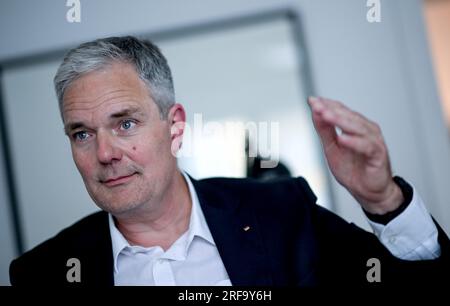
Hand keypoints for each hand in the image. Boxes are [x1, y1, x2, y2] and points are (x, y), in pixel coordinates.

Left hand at [308, 96, 403, 214]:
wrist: (368, 192)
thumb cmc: (354, 169)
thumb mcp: (332, 148)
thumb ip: (324, 130)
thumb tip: (315, 112)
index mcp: (355, 126)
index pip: (340, 110)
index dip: (326, 104)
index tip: (311, 100)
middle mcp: (366, 130)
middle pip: (348, 116)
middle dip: (330, 110)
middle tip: (316, 105)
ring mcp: (373, 141)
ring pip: (357, 127)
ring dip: (340, 121)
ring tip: (326, 116)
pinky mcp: (378, 154)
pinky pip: (366, 146)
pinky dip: (354, 142)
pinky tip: (342, 138)